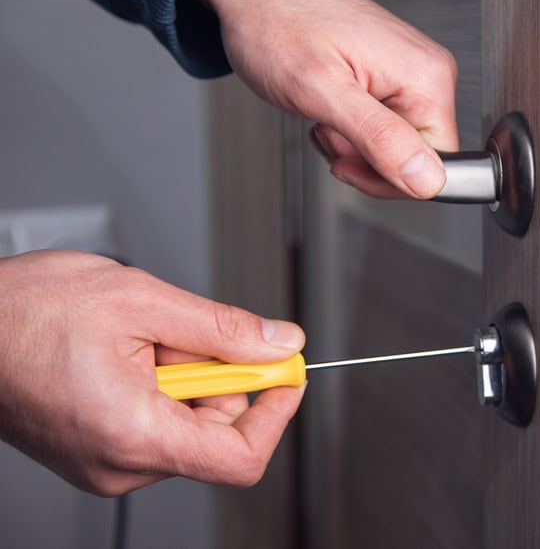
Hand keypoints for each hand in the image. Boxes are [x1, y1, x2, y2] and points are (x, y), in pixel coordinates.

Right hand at [0, 250, 305, 495]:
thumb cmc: (26, 312)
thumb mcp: (142, 301)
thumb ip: (222, 329)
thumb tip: (280, 343)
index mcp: (133, 436)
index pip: (241, 457)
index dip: (276, 412)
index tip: (286, 371)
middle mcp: (119, 465)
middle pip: (218, 432)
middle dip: (217, 374)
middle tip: (177, 333)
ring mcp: (105, 462)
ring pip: (189, 422)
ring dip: (185, 374)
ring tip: (137, 340)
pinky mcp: (97, 450)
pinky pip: (158, 422)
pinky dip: (160, 384)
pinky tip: (125, 355)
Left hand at [185, 0, 459, 198]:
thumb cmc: (276, 22)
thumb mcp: (322, 91)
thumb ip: (380, 139)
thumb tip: (428, 180)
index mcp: (426, 78)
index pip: (438, 166)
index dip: (389, 179)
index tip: (346, 161)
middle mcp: (428, 73)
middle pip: (417, 158)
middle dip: (366, 160)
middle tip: (327, 128)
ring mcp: (409, 73)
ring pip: (396, 145)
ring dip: (353, 146)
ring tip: (322, 112)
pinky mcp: (390, 75)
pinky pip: (383, 126)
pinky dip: (350, 128)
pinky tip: (327, 106)